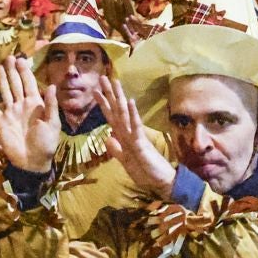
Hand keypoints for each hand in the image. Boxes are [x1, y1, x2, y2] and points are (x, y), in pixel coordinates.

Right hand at [0, 55, 58, 173]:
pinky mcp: (1, 123)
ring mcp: (11, 113)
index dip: (25, 72)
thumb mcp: (53, 124)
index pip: (29, 83)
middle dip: (12, 71)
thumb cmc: (46, 144)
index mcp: (35, 104)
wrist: (32, 162)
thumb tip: (51, 86)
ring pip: (5, 92)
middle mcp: (22, 105)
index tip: (21, 59)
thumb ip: (51, 105)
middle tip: (8, 57)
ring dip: (2, 80)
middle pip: (16, 84)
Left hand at [98, 75, 173, 196]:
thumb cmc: (146, 171)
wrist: (161, 180)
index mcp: (124, 137)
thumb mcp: (126, 162)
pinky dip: (133, 114)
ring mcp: (136, 136)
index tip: (95, 90)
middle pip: (117, 110)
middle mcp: (129, 132)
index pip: (112, 117)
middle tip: (103, 77)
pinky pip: (136, 127)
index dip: (103, 104)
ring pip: (125, 114)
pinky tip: (130, 102)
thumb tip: (108, 138)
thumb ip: (117, 150)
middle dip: (109, 94)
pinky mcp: (142, 143)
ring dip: (119, 98)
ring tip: (115, 82)